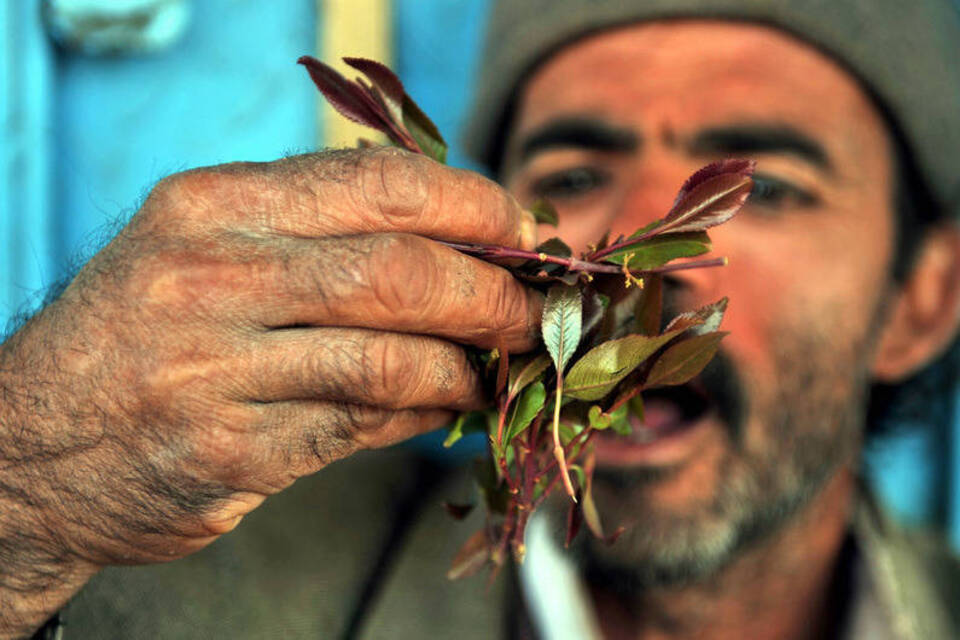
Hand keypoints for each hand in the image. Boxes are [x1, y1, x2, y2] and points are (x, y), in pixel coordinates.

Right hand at [0, 148, 539, 634]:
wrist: (29, 442)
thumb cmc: (144, 333)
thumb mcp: (210, 251)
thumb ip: (324, 238)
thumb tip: (466, 249)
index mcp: (213, 206)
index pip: (380, 185)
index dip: (475, 209)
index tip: (523, 234)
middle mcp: (206, 277)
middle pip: (397, 272)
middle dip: (489, 295)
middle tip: (530, 314)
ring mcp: (211, 370)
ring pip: (388, 359)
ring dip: (465, 366)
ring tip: (496, 366)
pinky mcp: (225, 452)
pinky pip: (358, 427)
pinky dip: (420, 415)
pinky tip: (443, 406)